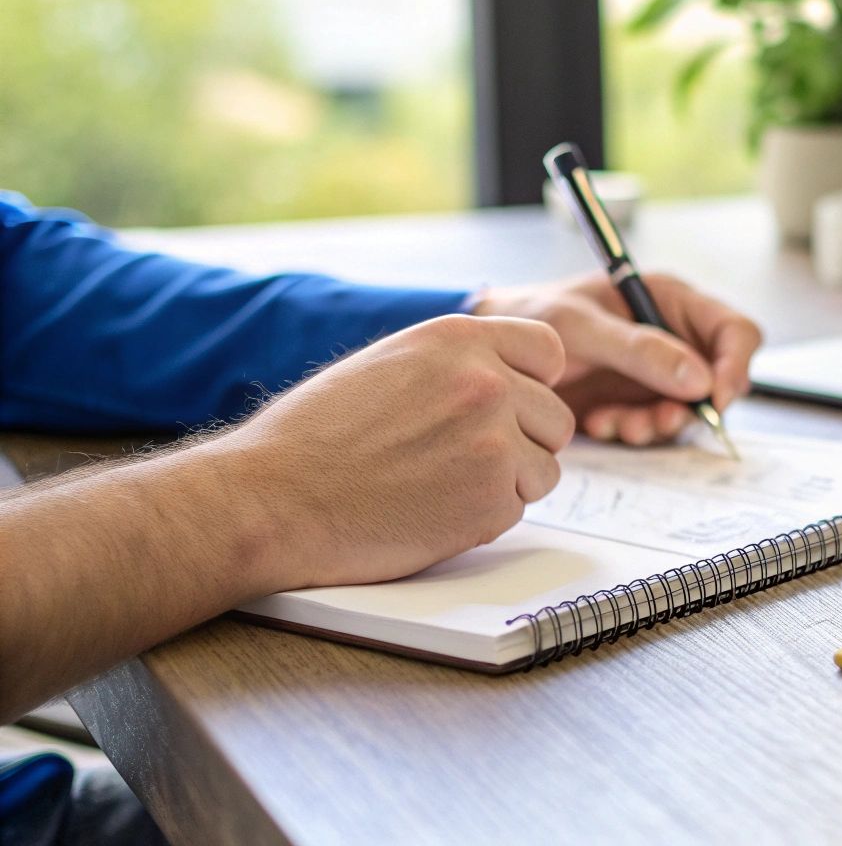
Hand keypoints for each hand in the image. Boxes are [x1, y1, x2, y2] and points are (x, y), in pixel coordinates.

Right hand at [211, 314, 573, 588]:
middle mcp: (486, 381)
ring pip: (546, 467)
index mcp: (459, 338)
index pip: (548, 350)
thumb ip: (457, 364)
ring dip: (508, 482)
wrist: (273, 499)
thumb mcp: (390, 364)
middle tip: (463, 458)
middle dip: (523, 440)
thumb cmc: (315, 437)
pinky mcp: (492, 500)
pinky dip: (486, 518)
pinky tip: (432, 510)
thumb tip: (511, 375)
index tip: (509, 403)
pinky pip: (519, 509)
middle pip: (555, 416)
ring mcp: (495, 441)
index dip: (533, 382)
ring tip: (442, 483)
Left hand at [472, 273, 762, 445]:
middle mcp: (672, 337)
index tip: (714, 397)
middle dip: (691, 407)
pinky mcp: (636, 402)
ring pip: (688, 411)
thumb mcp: (582, 327)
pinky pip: (655, 427)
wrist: (493, 351)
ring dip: (657, 425)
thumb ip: (640, 349)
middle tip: (657, 421)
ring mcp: (656, 374)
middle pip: (718, 379)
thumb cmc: (532, 317)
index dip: (735, 365)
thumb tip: (700, 380)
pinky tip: (598, 422)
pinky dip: (632, 431)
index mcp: (668, 301)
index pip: (734, 332)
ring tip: (615, 424)